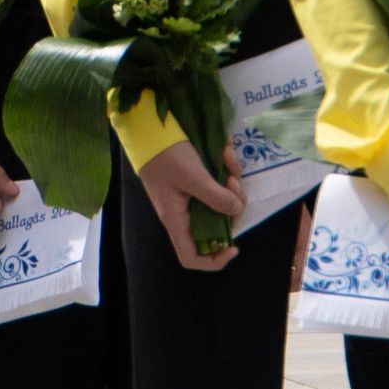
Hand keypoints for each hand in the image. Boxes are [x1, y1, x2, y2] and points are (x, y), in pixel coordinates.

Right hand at [135, 139, 241, 272]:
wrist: (152, 128)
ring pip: (221, 201)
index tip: (235, 246)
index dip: (214, 260)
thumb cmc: (166, 156)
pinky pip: (219, 183)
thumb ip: (215, 197)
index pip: (192, 257)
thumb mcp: (193, 176)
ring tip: (228, 158)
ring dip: (231, 182)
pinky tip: (225, 150)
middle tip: (233, 182)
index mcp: (177, 220)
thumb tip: (236, 211)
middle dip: (232, 205)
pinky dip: (226, 167)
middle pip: (216, 225)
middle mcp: (184, 213)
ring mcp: (191, 196)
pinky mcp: (198, 180)